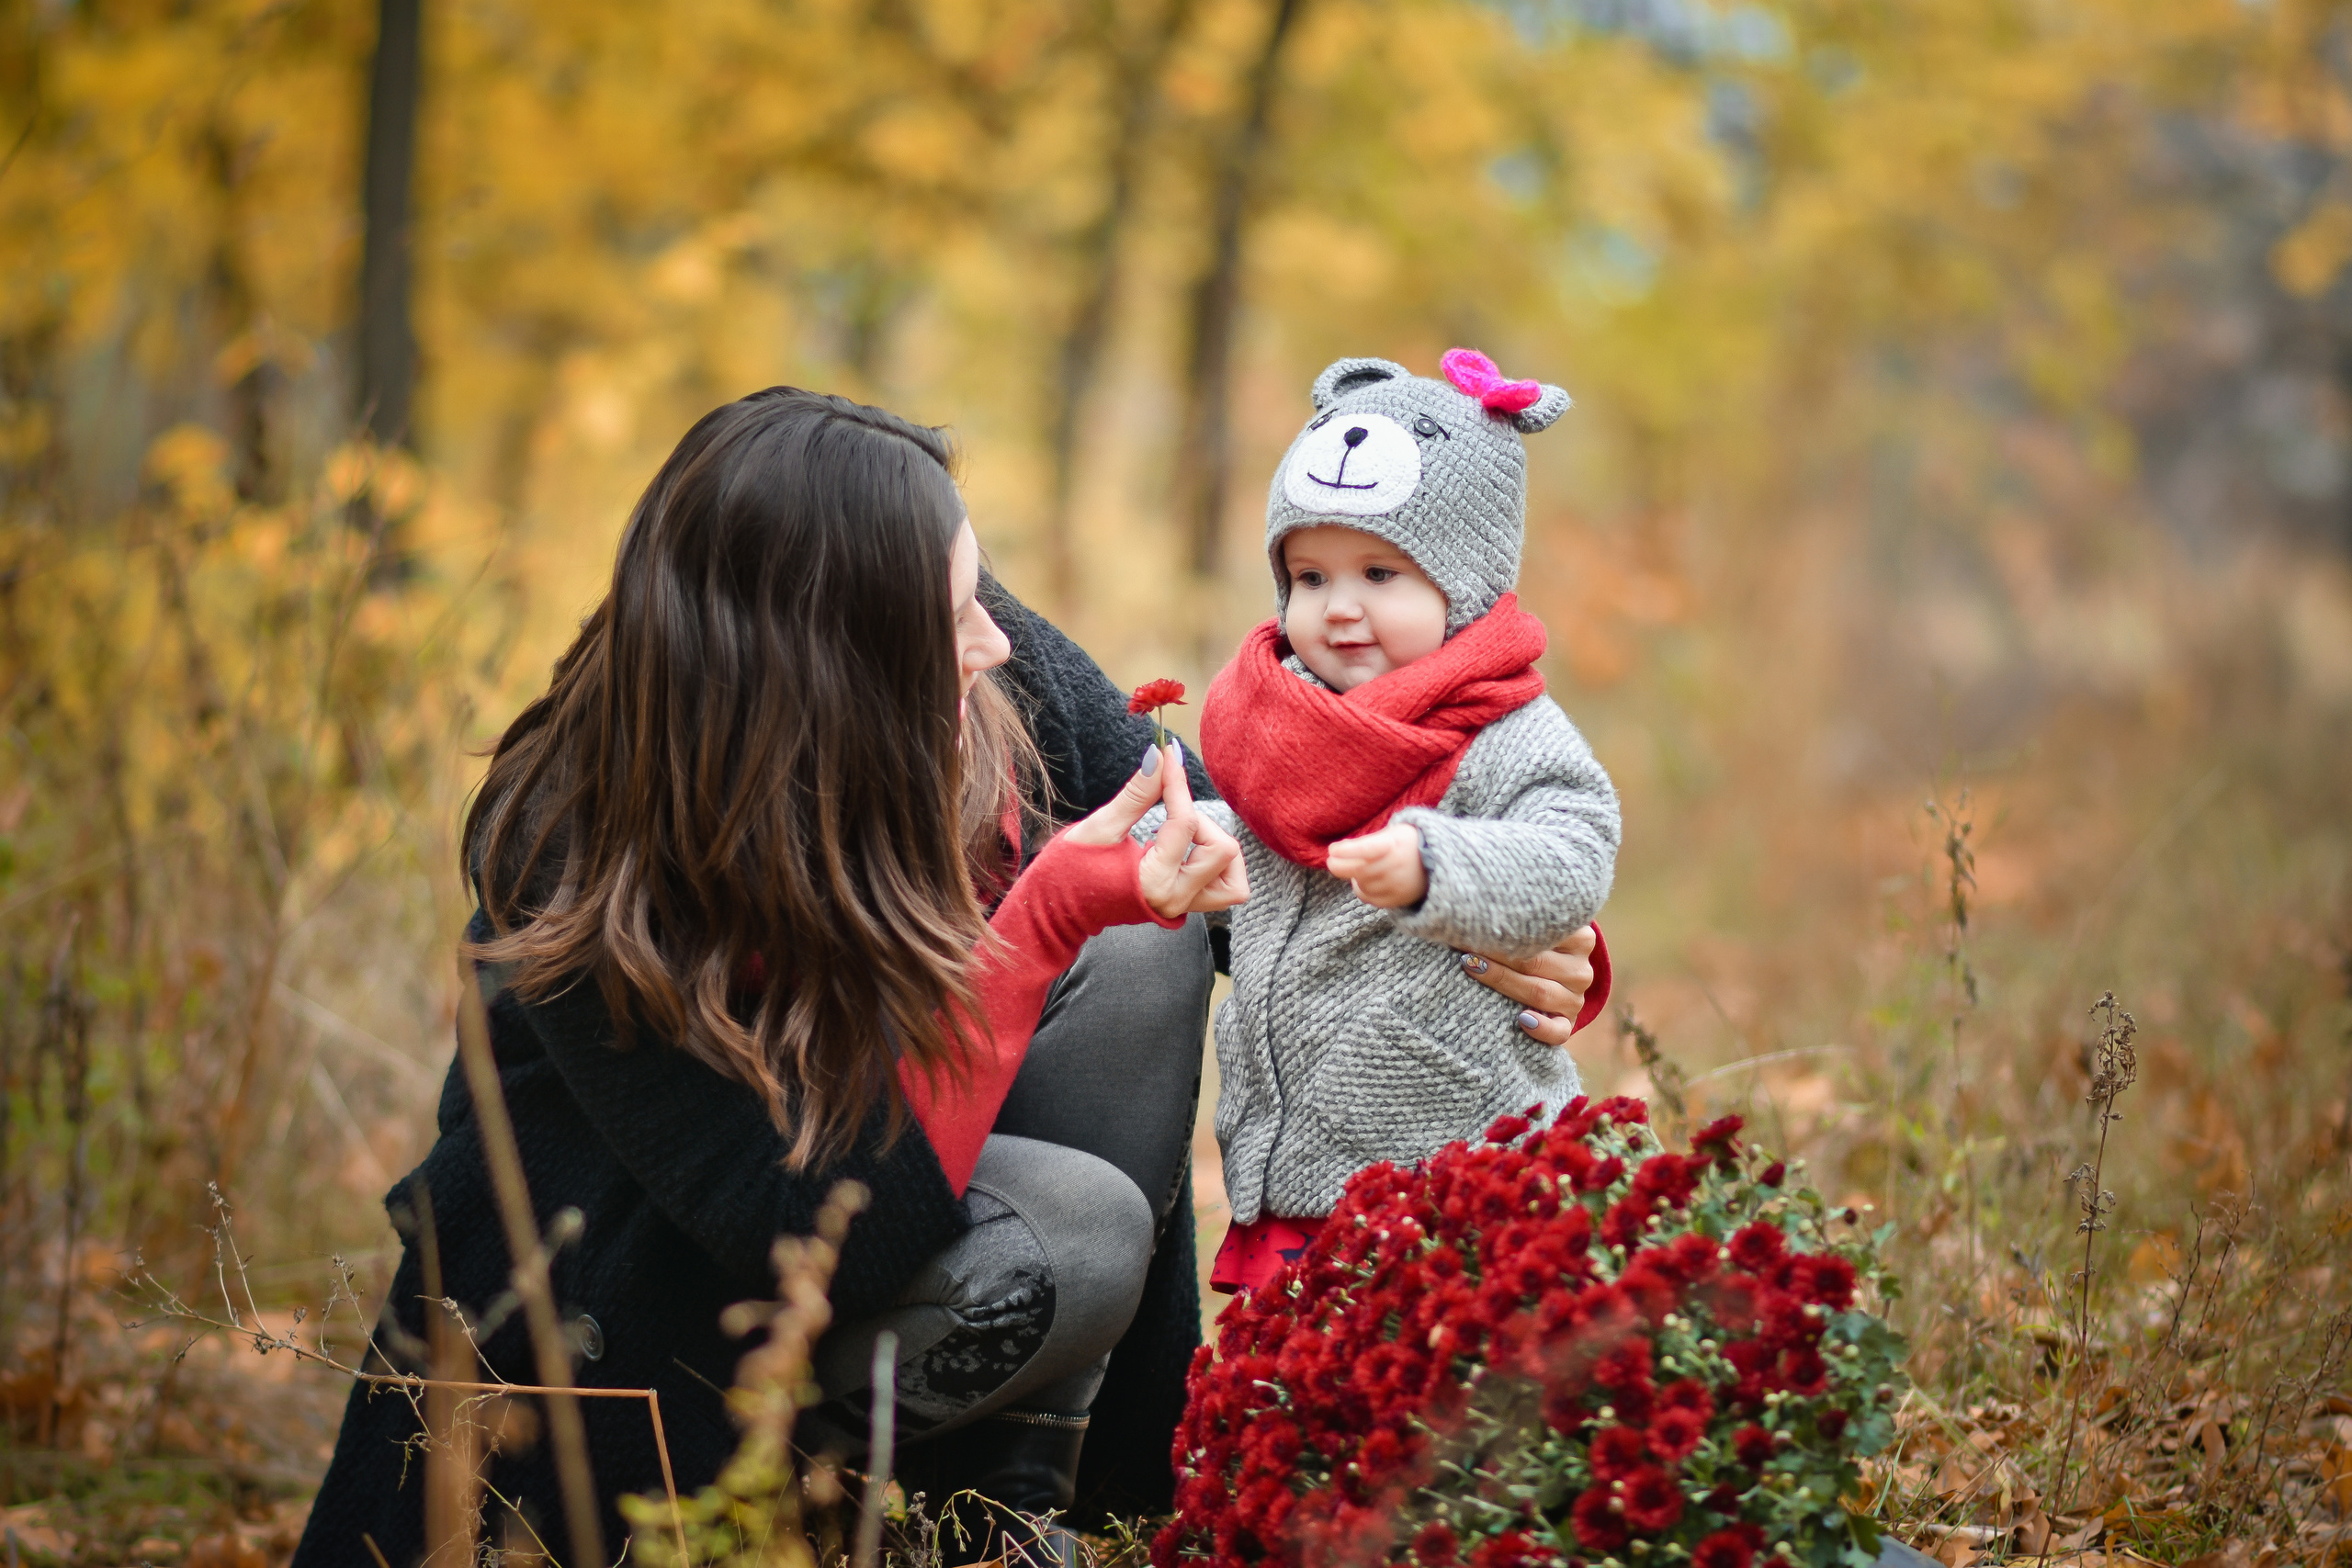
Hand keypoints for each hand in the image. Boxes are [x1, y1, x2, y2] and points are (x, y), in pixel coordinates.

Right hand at [1063, 741, 1249, 918]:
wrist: (1061, 905)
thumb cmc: (1072, 868)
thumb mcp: (1101, 828)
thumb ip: (1136, 794)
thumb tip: (1158, 757)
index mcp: (1152, 882)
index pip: (1184, 823)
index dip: (1177, 783)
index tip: (1169, 757)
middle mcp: (1175, 899)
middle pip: (1223, 852)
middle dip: (1202, 821)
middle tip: (1170, 812)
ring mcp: (1183, 907)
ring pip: (1234, 881)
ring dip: (1218, 848)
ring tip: (1185, 834)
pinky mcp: (1185, 906)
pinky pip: (1223, 889)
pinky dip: (1216, 864)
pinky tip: (1188, 849)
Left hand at [1326, 820, 1427, 908]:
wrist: (1440, 864)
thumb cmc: (1409, 844)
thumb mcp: (1393, 833)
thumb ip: (1367, 841)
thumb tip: (1339, 850)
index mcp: (1394, 846)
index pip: (1365, 849)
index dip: (1346, 851)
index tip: (1332, 849)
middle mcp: (1395, 867)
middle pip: (1358, 870)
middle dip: (1339, 865)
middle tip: (1331, 860)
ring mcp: (1396, 885)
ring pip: (1361, 884)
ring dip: (1354, 876)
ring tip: (1357, 867)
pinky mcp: (1397, 899)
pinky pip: (1369, 898)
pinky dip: (1362, 889)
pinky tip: (1363, 880)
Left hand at [1459, 925, 1595, 1045]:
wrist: (1544, 974)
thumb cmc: (1529, 943)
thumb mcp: (1533, 926)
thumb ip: (1519, 913)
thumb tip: (1479, 903)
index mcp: (1581, 938)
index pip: (1546, 933)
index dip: (1510, 929)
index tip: (1479, 926)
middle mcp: (1581, 970)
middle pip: (1536, 963)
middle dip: (1498, 956)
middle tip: (1467, 949)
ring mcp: (1576, 999)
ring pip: (1540, 993)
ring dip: (1504, 983)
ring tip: (1474, 970)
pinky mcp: (1567, 1023)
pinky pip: (1559, 1032)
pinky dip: (1542, 1028)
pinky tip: (1522, 1021)